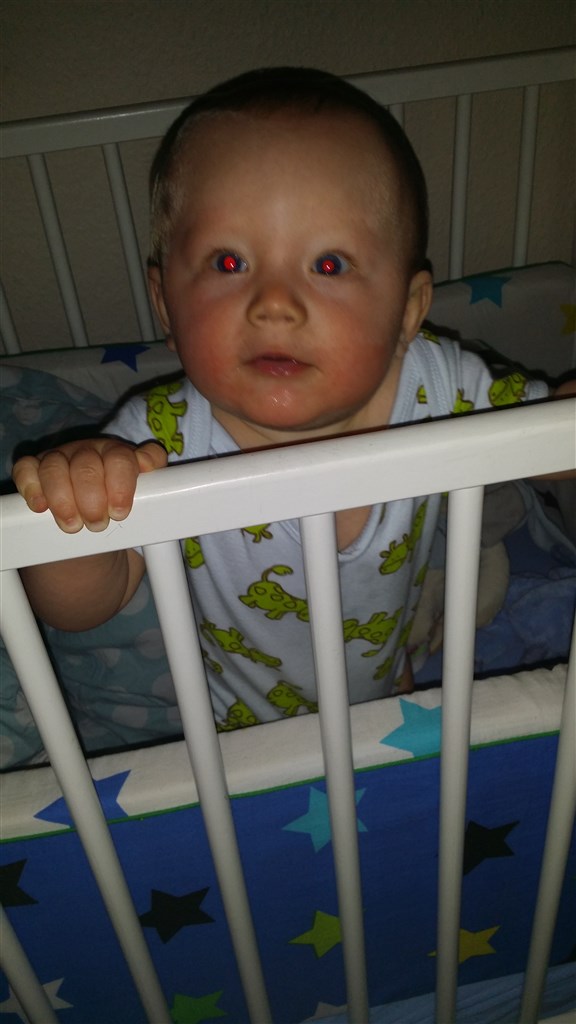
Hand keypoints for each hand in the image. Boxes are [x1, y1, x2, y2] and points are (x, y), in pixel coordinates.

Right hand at [13, 438, 167, 532]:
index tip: (120, 511)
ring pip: (55, 466)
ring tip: (73, 525)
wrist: (92, 525)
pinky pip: (26, 469)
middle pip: (88, 465)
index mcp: (119, 455)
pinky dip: (32, 486)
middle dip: (92, 499)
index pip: (123, 458)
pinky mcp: (35, 469)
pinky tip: (40, 507)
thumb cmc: (117, 509)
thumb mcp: (143, 501)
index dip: (121, 483)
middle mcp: (90, 452)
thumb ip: (156, 490)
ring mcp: (61, 458)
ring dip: (63, 499)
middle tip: (97, 524)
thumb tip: (164, 483)